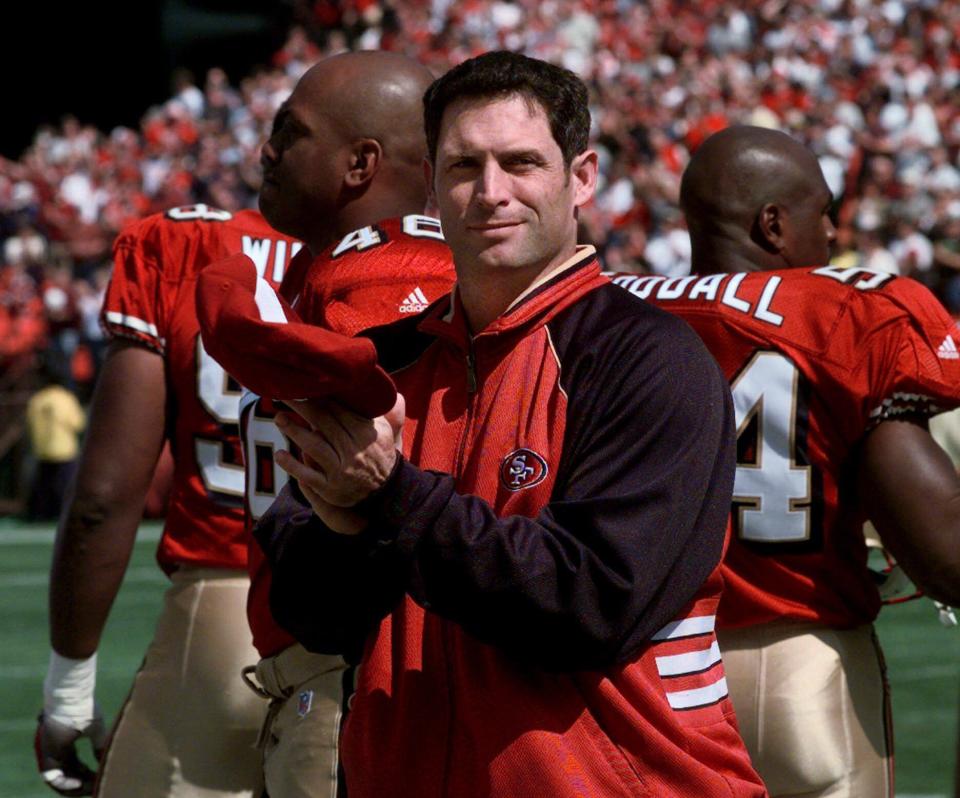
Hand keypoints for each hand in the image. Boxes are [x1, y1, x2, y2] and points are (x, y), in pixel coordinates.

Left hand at [35, 711, 105, 795]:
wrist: (71, 696)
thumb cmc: (85, 708)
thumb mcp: (95, 729)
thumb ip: (99, 745)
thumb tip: (105, 759)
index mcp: (65, 744)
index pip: (74, 766)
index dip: (86, 774)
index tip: (98, 776)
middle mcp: (55, 752)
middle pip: (67, 774)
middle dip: (82, 783)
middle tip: (96, 786)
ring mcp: (50, 754)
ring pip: (60, 779)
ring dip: (74, 787)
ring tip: (91, 787)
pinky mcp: (47, 755)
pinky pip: (53, 777)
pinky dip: (65, 784)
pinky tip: (80, 785)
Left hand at [275, 395, 404, 526]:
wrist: (387, 491)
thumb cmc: (380, 454)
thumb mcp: (384, 430)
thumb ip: (373, 410)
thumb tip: (364, 385)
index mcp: (365, 433)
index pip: (339, 411)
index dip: (320, 398)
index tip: (305, 387)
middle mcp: (353, 451)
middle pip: (324, 424)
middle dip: (303, 407)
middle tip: (285, 394)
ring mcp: (341, 471)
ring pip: (314, 446)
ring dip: (294, 431)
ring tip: (279, 417)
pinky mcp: (330, 488)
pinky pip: (308, 476)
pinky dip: (292, 465)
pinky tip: (279, 454)